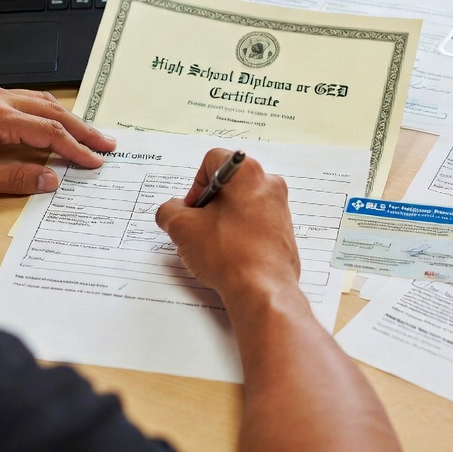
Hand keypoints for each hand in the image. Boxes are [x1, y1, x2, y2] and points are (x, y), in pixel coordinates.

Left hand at [0, 86, 114, 196]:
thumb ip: (16, 177)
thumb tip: (51, 179)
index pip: (50, 132)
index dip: (76, 149)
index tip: (94, 161)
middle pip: (53, 111)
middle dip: (83, 128)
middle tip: (106, 143)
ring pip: (41, 100)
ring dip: (67, 117)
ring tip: (88, 133)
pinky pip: (25, 97)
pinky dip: (47, 109)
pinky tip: (54, 120)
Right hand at [155, 149, 298, 301]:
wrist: (262, 290)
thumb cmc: (229, 255)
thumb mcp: (182, 228)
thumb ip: (169, 211)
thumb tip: (171, 211)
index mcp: (247, 172)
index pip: (212, 161)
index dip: (195, 184)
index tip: (192, 208)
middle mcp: (269, 184)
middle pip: (228, 183)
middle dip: (209, 204)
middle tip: (199, 227)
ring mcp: (279, 208)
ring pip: (241, 204)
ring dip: (223, 219)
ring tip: (214, 244)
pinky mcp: (283, 230)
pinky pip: (254, 223)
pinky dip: (239, 233)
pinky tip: (230, 254)